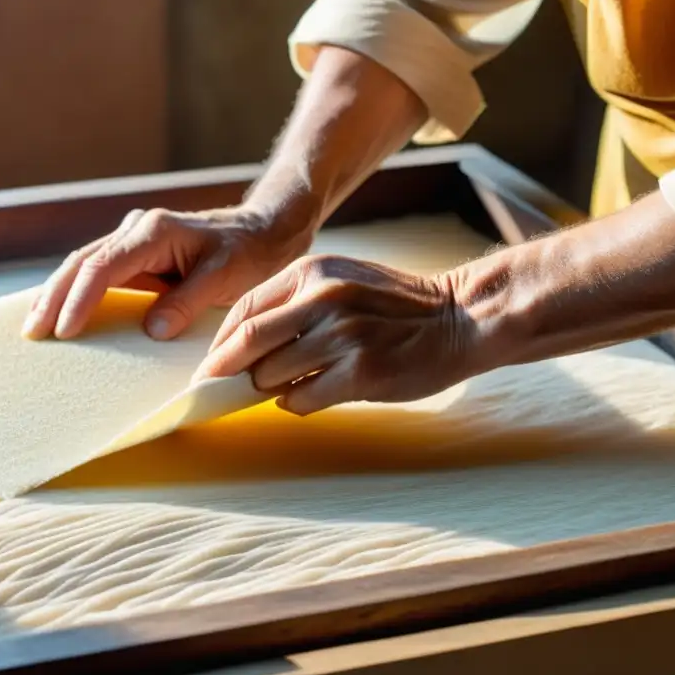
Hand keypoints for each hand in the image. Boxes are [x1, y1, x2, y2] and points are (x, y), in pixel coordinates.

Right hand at [22, 207, 313, 340]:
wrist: (262, 233)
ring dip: (56, 295)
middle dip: (53, 298)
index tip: (66, 331)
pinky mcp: (135, 255)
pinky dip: (74, 292)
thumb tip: (150, 330)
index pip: (103, 267)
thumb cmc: (247, 254)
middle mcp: (136, 230)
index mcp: (154, 232)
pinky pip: (96, 272)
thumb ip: (188, 302)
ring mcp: (132, 241)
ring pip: (83, 265)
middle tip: (32, 333)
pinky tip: (58, 313)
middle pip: (82, 263)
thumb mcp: (225, 277)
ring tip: (33, 327)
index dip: (80, 300)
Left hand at [192, 254, 478, 414]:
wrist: (461, 318)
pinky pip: (303, 398)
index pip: (245, 308)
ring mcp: (342, 336)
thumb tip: (246, 341)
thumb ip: (297, 301)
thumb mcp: (343, 279)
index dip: (223, 341)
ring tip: (283, 386)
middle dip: (227, 370)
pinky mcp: (360, 372)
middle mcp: (323, 299)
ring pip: (272, 375)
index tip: (213, 362)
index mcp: (313, 272)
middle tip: (216, 387)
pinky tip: (309, 395)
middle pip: (248, 342)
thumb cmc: (397, 304)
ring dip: (268, 388)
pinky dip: (295, 403)